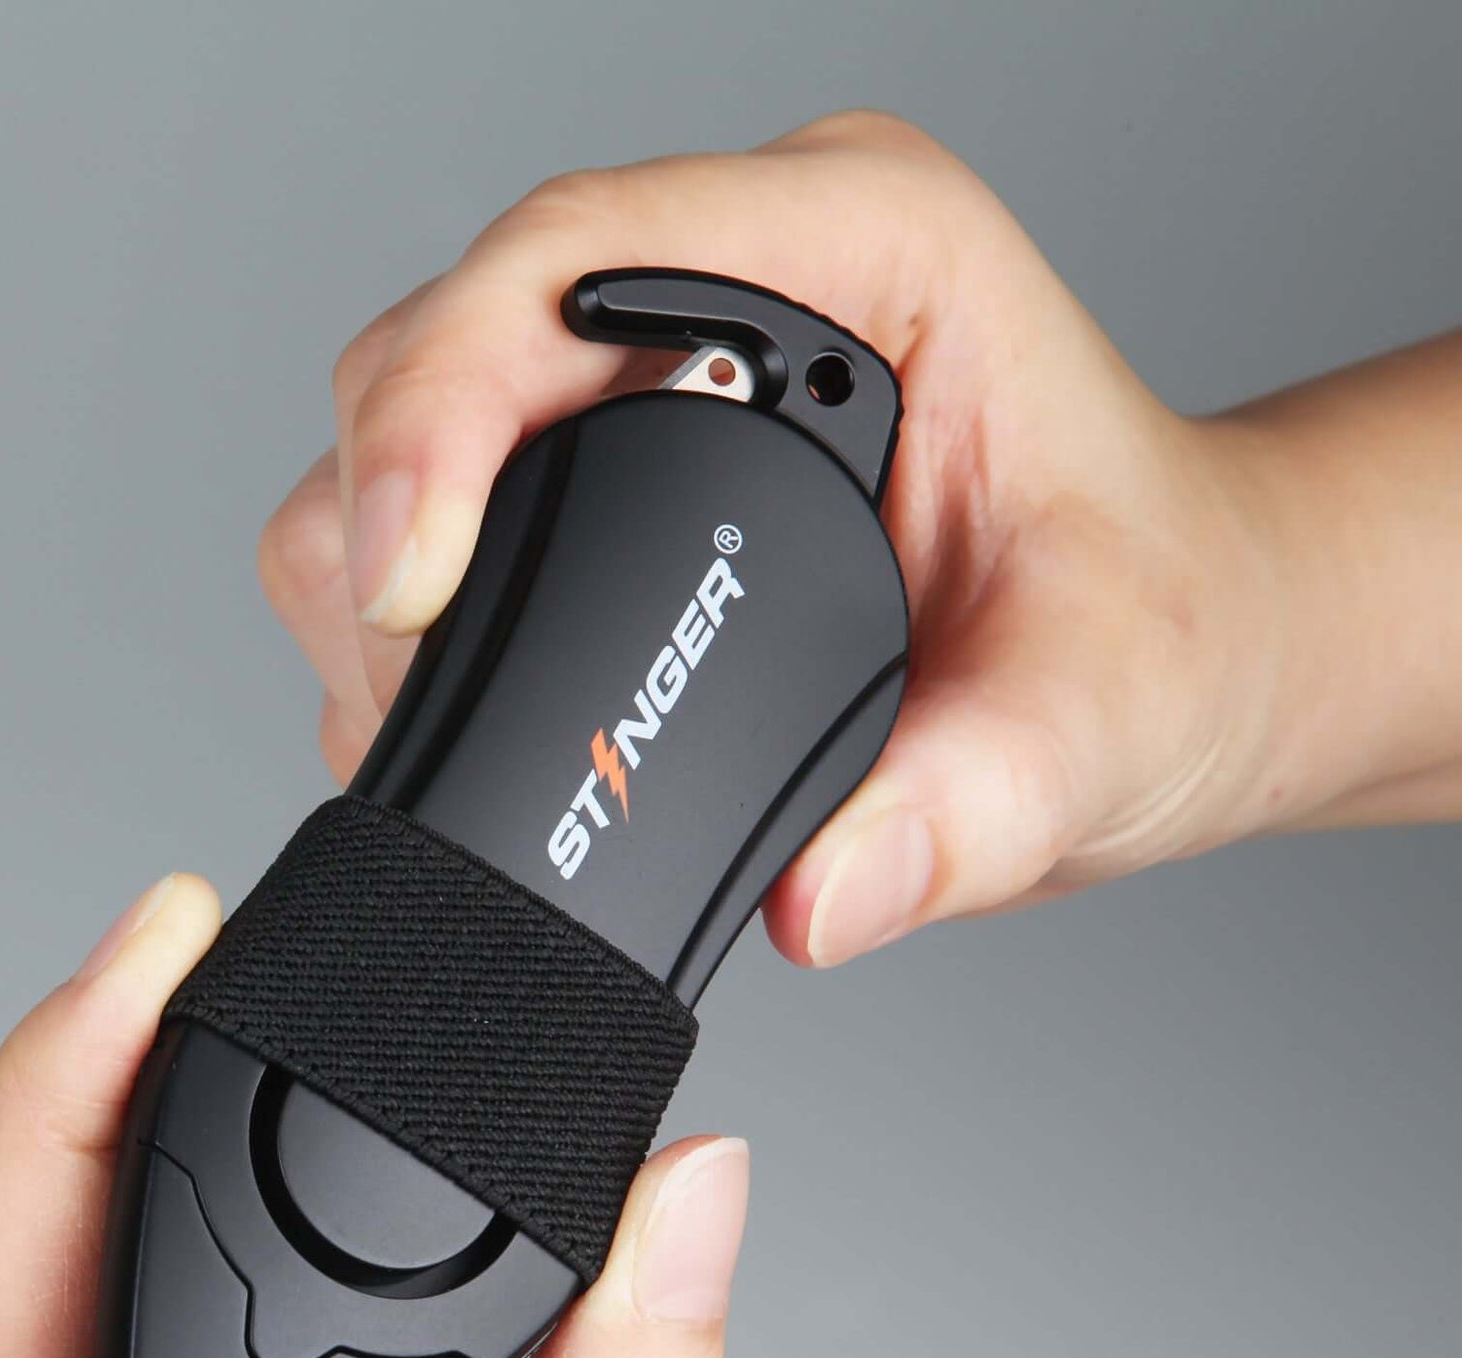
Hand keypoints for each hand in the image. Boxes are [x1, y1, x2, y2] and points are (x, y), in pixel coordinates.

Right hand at [258, 112, 1461, 968]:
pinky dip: (417, 617)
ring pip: (416, 420)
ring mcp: (662, 373)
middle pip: (451, 337)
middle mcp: (738, 291)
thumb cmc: (1154, 632)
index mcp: (861, 257)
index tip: (404, 579)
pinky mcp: (616, 463)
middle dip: (391, 511)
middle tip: (415, 685)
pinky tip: (472, 705)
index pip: (574, 259)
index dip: (441, 405)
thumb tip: (816, 899)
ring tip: (448, 709)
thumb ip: (966, 810)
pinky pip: (448, 509)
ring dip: (385, 569)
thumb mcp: (1094, 722)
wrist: (1172, 658)